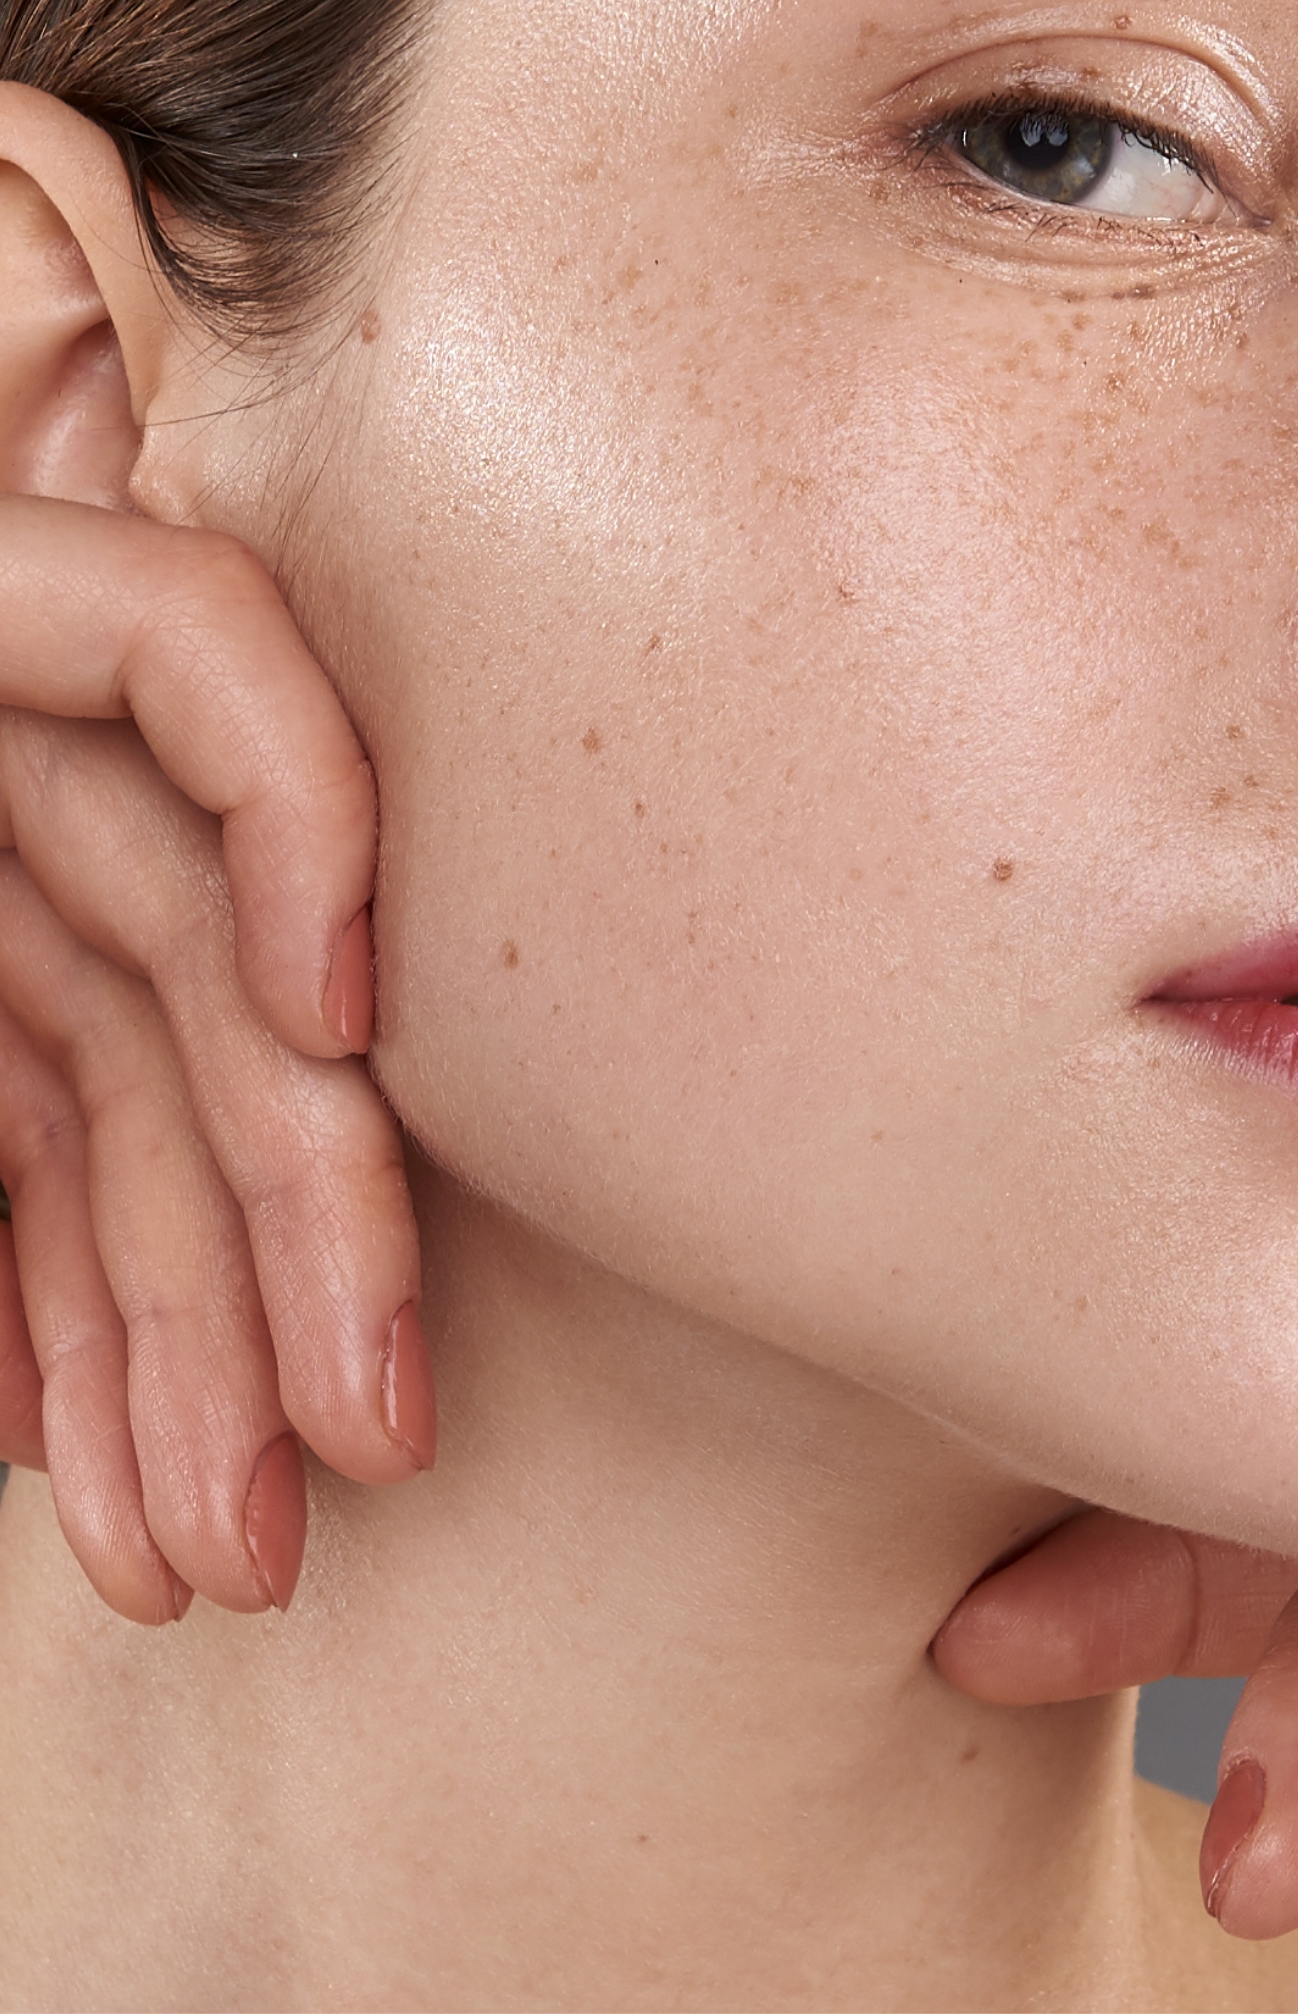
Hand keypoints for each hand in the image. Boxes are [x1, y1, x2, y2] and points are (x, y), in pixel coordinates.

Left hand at [0, 492, 431, 1623]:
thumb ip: (106, 689)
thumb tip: (287, 956)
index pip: (186, 654)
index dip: (289, 818)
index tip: (335, 1013)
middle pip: (197, 985)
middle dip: (274, 1239)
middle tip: (360, 1441)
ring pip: (125, 1132)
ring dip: (176, 1354)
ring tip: (224, 1548)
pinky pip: (26, 1176)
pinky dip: (57, 1321)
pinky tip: (108, 1459)